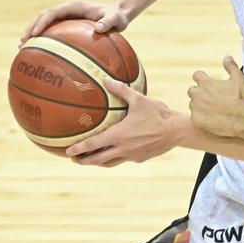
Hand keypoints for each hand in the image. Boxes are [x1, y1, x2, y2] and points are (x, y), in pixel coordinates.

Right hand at [20, 0, 130, 45]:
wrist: (119, 14)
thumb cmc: (117, 16)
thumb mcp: (115, 19)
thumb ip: (108, 22)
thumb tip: (99, 28)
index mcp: (74, 6)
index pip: (53, 13)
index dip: (42, 22)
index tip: (35, 34)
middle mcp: (67, 10)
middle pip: (43, 17)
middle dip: (31, 28)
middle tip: (22, 42)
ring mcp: (66, 16)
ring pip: (44, 23)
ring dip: (33, 33)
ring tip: (22, 47)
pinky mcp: (68, 24)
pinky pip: (52, 30)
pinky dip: (44, 39)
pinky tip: (39, 52)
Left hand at [66, 78, 182, 166]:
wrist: (176, 130)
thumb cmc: (157, 114)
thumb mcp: (139, 100)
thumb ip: (121, 90)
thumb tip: (106, 79)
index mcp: (118, 135)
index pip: (92, 145)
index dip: (77, 149)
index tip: (67, 151)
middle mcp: (122, 148)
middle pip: (96, 160)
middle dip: (83, 160)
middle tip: (74, 159)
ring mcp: (131, 155)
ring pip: (109, 163)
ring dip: (98, 162)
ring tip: (91, 160)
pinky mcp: (140, 158)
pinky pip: (124, 160)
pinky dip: (115, 158)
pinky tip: (117, 152)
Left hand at [188, 56, 243, 137]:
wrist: (240, 118)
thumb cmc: (239, 98)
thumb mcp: (238, 79)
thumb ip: (231, 67)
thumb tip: (227, 57)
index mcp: (206, 83)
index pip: (196, 75)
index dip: (201, 78)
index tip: (206, 82)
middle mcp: (198, 94)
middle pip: (192, 90)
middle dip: (199, 93)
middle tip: (211, 99)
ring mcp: (195, 107)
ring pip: (193, 105)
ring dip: (200, 106)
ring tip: (213, 110)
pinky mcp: (195, 119)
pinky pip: (195, 117)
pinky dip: (201, 118)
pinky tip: (212, 120)